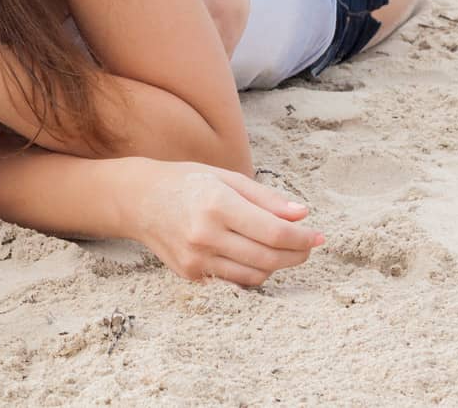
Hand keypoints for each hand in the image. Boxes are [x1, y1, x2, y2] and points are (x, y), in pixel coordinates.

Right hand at [126, 161, 322, 286]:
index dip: (302, 237)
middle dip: (296, 254)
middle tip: (307, 246)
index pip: (273, 231)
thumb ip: (265, 198)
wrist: (138, 200)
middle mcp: (205, 234)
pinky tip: (253, 256)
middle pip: (268, 258)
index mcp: (216, 204)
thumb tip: (302, 215)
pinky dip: (252, 272)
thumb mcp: (225, 178)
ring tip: (282, 250)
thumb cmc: (185, 182)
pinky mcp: (190, 273)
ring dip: (277, 266)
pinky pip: (234, 280)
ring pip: (254, 276)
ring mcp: (196, 258)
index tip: (319, 236)